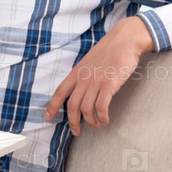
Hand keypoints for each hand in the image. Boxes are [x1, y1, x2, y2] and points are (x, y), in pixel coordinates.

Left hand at [44, 17, 153, 135]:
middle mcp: (83, 78)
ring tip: (96, 126)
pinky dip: (102, 117)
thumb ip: (83, 74)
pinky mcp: (109, 85)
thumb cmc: (109, 50)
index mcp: (77, 72)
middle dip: (73, 122)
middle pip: (72, 105)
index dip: (52, 106)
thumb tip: (80, 88)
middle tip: (77, 132)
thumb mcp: (89, 61)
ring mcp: (95, 82)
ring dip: (90, 121)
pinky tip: (105, 120)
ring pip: (86, 109)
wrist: (123, 40)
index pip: (60, 91)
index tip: (47, 117)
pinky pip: (101, 107)